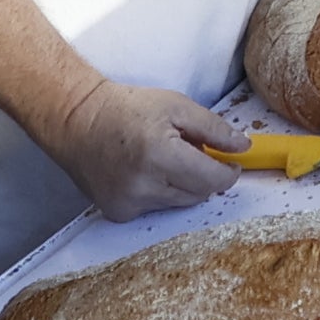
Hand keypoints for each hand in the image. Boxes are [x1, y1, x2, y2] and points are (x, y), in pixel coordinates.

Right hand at [45, 76, 250, 219]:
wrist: (76, 121)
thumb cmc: (126, 109)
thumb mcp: (176, 106)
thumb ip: (214, 128)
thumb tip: (243, 148)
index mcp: (161, 155)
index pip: (212, 180)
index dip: (228, 173)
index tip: (231, 164)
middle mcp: (144, 186)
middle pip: (198, 194)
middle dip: (203, 175)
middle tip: (190, 151)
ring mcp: (129, 204)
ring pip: (178, 203)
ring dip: (181, 184)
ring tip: (163, 158)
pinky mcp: (118, 213)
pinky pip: (155, 209)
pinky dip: (159, 193)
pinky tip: (142, 172)